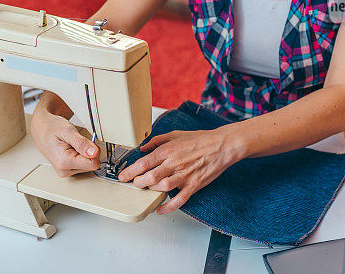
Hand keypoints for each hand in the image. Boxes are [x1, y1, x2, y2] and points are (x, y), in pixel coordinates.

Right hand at [30, 108, 100, 177]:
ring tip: (73, 144)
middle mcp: (64, 170)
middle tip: (79, 142)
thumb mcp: (68, 131)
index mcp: (64, 162)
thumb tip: (95, 153)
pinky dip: (81, 156)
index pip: (93, 164)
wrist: (41, 128)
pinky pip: (82, 165)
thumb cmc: (51, 128)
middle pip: (91, 165)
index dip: (95, 151)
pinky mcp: (66, 170)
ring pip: (87, 166)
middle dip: (89, 152)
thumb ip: (82, 143)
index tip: (89, 142)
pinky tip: (72, 149)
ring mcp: (65, 171)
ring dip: (84, 154)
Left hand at [117, 128, 241, 214]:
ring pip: (163, 187)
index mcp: (168, 150)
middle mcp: (175, 163)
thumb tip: (143, 148)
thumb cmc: (199, 140)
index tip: (123, 176)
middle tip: (135, 184)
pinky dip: (168, 207)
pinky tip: (160, 209)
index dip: (131, 171)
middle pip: (150, 177)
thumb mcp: (175, 135)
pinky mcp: (194, 185)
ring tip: (148, 190)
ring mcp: (185, 176)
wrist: (221, 146)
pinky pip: (179, 199)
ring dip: (152, 191)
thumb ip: (157, 141)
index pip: (144, 162)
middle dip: (138, 183)